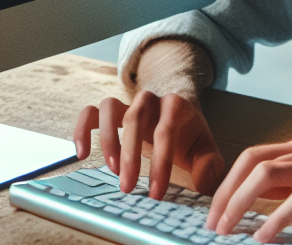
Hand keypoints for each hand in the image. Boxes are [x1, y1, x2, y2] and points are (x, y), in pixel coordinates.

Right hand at [74, 91, 225, 198]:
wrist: (179, 118)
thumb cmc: (191, 137)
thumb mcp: (206, 149)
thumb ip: (210, 165)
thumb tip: (203, 180)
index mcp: (176, 105)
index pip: (166, 131)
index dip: (160, 164)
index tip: (156, 193)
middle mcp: (151, 99)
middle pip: (135, 117)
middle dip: (131, 154)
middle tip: (128, 187)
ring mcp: (129, 103)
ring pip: (110, 108)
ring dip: (108, 139)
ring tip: (112, 170)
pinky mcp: (112, 111)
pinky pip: (91, 112)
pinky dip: (82, 129)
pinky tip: (81, 154)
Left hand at [206, 135, 291, 241]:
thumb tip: (259, 198)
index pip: (253, 156)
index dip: (228, 182)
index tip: (215, 209)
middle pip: (252, 162)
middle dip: (226, 192)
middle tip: (213, 223)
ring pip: (268, 175)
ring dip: (241, 204)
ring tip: (228, 230)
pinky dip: (275, 219)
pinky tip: (264, 237)